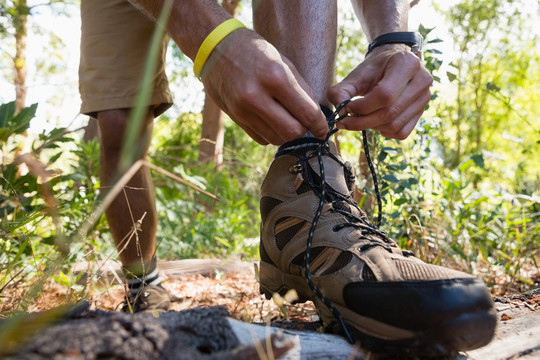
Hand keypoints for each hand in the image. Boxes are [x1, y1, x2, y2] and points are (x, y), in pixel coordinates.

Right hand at [201, 29, 327, 144]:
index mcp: (275, 77)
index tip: (323, 130)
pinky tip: (271, 119)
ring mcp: (242, 109)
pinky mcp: (234, 117)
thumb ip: (301, 89)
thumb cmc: (254, 51)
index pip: (306, 113)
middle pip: (291, 132)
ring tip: (286, 118)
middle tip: (304, 122)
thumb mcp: (283, 62)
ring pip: (276, 138)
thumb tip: (316, 115)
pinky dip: (271, 133)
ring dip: (286, 133)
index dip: (320, 126)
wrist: (215, 47)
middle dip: (303, 130)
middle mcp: (256, 96)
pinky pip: (261, 138)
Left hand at [328, 44, 432, 139]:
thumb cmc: (374, 69)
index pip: (385, 95)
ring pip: (395, 125)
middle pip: (390, 113)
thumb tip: (339, 111)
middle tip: (346, 121)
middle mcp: (422, 80)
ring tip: (360, 118)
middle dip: (363, 121)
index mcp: (407, 64)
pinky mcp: (422, 112)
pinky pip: (401, 132)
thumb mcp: (357, 74)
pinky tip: (375, 121)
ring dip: (372, 127)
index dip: (362, 107)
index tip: (346, 108)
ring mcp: (425, 98)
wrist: (393, 64)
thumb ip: (343, 90)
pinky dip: (384, 132)